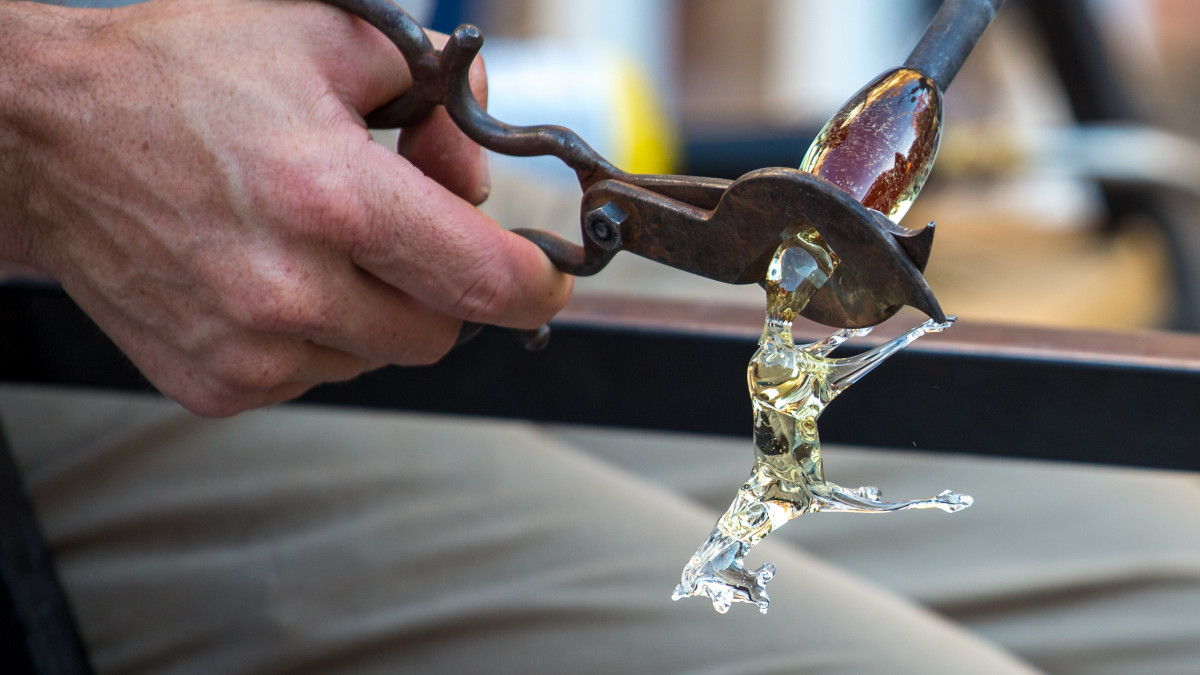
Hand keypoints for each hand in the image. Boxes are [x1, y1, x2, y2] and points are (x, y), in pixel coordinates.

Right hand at [0, 0, 570, 415]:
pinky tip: (269, 278)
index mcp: (333, 196)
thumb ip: (434, 87)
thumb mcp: (324, 39)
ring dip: (374, 309)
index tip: (543, 278)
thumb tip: (480, 160)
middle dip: (442, 283)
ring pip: (379, 356)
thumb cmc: (180, 81)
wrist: (47, 141)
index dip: (534, 282)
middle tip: (399, 228)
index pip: (486, 279)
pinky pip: (315, 374)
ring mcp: (250, 347)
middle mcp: (293, 287)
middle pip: (442, 330)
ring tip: (313, 242)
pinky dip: (316, 335)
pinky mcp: (216, 383)